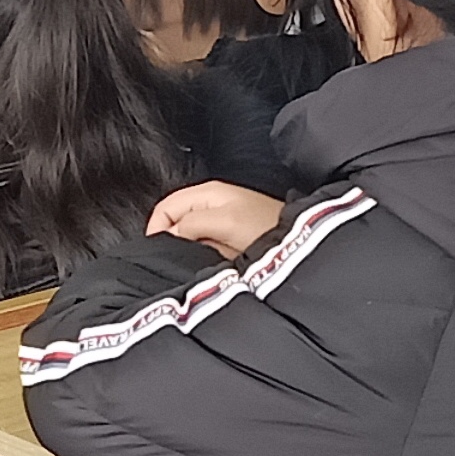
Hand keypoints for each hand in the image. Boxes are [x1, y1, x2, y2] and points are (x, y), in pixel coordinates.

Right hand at [149, 182, 286, 257]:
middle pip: (175, 223)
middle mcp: (211, 204)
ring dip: (193, 251)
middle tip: (184, 259)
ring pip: (190, 238)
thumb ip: (192, 224)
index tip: (158, 251)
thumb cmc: (267, 227)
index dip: (157, 229)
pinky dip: (207, 256)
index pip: (165, 207)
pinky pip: (206, 248)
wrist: (297, 242)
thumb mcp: (225, 221)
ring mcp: (221, 221)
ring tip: (208, 260)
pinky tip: (218, 262)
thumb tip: (167, 235)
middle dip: (175, 242)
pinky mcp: (230, 238)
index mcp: (207, 193)